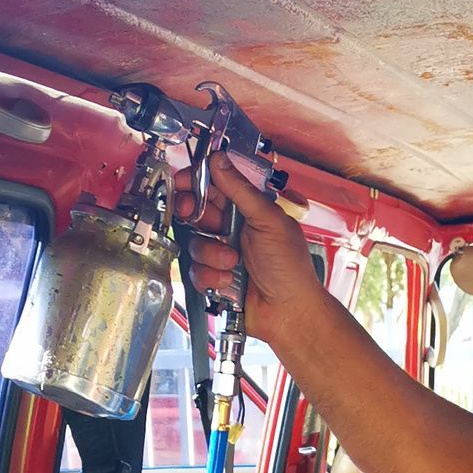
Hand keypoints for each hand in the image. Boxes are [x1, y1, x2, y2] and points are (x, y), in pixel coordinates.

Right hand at [178, 150, 331, 349]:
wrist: (288, 312)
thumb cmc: (290, 268)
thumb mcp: (269, 221)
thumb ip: (241, 190)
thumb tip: (220, 160)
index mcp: (250, 209)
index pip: (216, 186)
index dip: (196, 182)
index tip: (181, 182)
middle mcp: (234, 229)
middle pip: (198, 211)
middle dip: (195, 215)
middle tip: (195, 215)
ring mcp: (223, 253)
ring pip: (195, 242)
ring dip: (211, 253)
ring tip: (233, 262)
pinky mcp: (215, 276)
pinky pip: (196, 270)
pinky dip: (211, 276)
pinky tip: (229, 281)